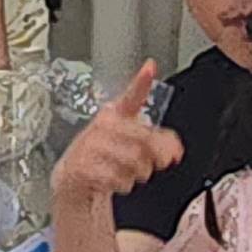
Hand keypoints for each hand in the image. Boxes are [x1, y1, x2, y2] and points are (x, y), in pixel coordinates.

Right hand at [52, 66, 181, 210]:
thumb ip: (159, 141)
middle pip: (143, 140)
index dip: (141, 81)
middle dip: (156, 155)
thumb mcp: (129, 140)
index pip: (131, 96)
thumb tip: (177, 151)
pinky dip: (122, 184)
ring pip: (133, 162)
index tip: (150, 67)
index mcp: (115, 113)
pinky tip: (115, 179)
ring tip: (129, 171)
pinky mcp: (82, 166)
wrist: (75, 176)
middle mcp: (102, 126)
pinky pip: (117, 178)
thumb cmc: (106, 154)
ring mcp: (90, 145)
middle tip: (157, 162)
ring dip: (138, 173)